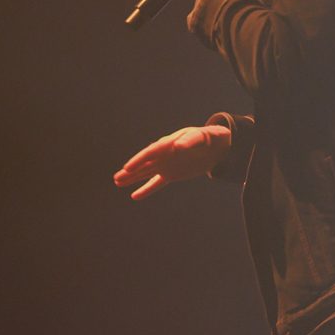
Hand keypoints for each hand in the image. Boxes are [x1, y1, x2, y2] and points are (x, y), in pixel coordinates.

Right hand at [114, 125, 230, 199]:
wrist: (217, 146)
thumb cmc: (209, 138)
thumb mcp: (201, 137)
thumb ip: (189, 141)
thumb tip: (176, 147)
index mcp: (169, 143)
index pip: (151, 152)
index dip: (139, 160)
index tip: (128, 168)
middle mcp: (164, 154)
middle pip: (144, 163)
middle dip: (131, 170)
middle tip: (117, 177)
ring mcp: (166, 164)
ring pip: (146, 172)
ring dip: (133, 178)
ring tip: (118, 182)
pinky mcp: (171, 174)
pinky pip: (156, 183)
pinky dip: (146, 189)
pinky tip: (135, 196)